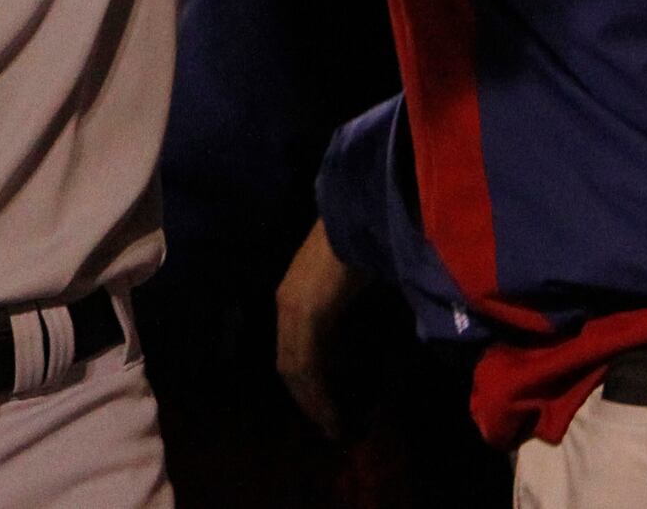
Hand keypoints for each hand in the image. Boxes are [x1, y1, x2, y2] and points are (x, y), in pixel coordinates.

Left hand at [275, 219, 369, 440]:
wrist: (357, 219)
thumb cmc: (359, 247)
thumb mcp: (348, 286)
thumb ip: (347, 313)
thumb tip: (359, 339)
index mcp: (294, 297)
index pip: (291, 352)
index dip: (305, 384)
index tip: (323, 409)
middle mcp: (286, 305)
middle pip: (289, 366)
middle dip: (308, 399)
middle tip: (330, 426)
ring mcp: (292, 308)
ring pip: (295, 369)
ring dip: (312, 402)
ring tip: (333, 427)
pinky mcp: (306, 312)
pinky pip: (306, 363)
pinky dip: (318, 392)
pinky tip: (333, 412)